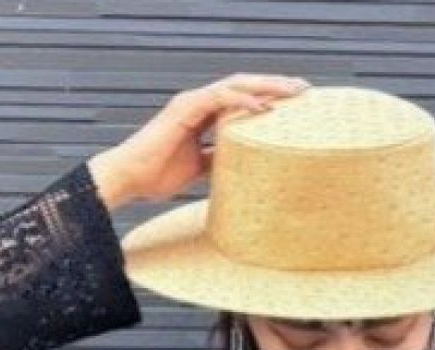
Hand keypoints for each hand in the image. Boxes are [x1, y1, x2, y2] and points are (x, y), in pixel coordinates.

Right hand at [88, 73, 311, 209]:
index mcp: (204, 115)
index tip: (295, 103)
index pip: (242, 98)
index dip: (268, 97)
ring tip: (291, 91)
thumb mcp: (199, 170)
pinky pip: (218, 99)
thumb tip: (241, 168)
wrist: (130, 178)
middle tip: (304, 89)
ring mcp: (191, 103)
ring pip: (235, 85)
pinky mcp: (184, 109)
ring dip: (265, 86)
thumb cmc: (158, 175)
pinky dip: (241, 101)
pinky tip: (262, 106)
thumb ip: (217, 161)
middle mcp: (199, 103)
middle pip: (244, 86)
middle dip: (275, 85)